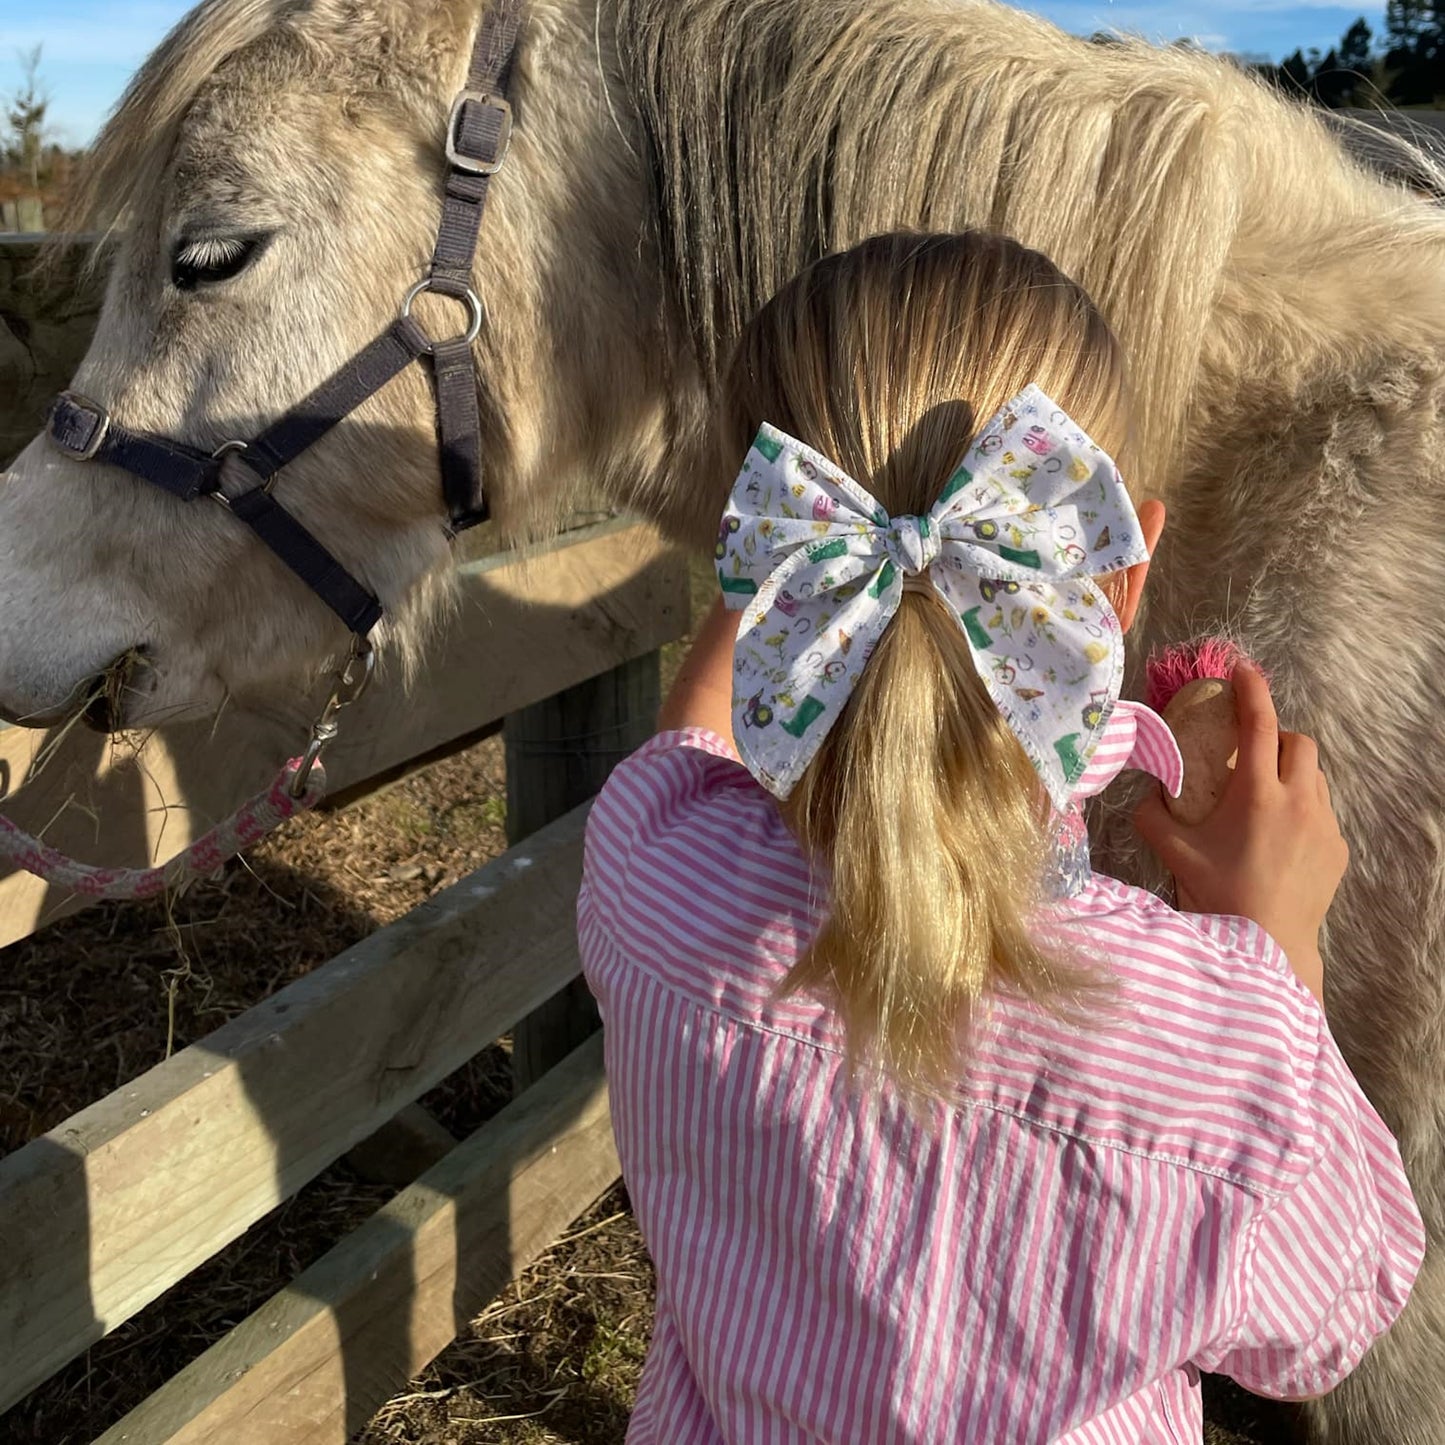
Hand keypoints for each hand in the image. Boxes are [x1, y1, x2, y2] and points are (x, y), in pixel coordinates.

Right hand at [1134, 661, 1346, 1003]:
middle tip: (1250, 755)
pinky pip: (1323, 812)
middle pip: (1299, 743)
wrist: (1269, 946)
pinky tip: (1279, 839)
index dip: (1252, 691)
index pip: (1259, 725)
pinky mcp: (1338, 849)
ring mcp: (1324, 826)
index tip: (1244, 671)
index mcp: (1257, 795)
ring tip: (1266, 799)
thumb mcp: (1174, 854)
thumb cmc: (1219, 896)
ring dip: (1292, 775)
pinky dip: (1302, 810)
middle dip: (1277, 738)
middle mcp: (1298, 802)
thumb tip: (1141, 794)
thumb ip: (1151, 817)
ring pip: (1316, 777)